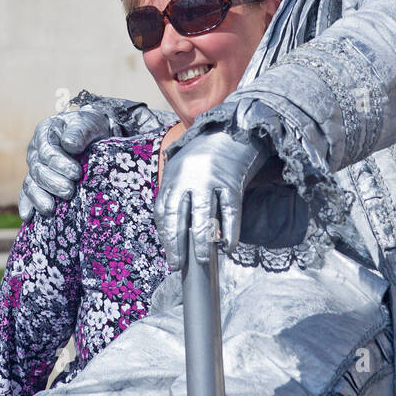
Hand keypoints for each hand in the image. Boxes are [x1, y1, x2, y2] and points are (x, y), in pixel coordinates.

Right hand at [17, 107, 113, 220]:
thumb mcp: (89, 123)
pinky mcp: (37, 182)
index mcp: (45, 133)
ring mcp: (35, 167)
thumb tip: (69, 145)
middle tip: (69, 192)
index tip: (77, 173)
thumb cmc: (90, 127)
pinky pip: (27, 194)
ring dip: (39, 198)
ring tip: (50, 209)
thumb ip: (79, 132)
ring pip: (31, 184)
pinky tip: (28, 216)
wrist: (94, 136)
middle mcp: (36, 151)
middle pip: (38, 171)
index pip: (47, 151)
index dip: (60, 164)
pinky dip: (27, 205)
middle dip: (53, 183)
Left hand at [153, 129, 268, 269]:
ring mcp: (210, 180)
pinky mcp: (231, 182)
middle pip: (179, 216)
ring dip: (202, 242)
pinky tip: (228, 246)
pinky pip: (230, 211)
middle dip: (177, 243)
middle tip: (179, 264)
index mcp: (173, 178)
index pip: (163, 212)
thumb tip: (174, 233)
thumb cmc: (203, 158)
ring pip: (203, 216)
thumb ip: (175, 195)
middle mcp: (188, 179)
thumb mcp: (181, 171)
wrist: (230, 132)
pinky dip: (230, 231)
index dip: (166, 237)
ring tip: (202, 259)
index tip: (171, 258)